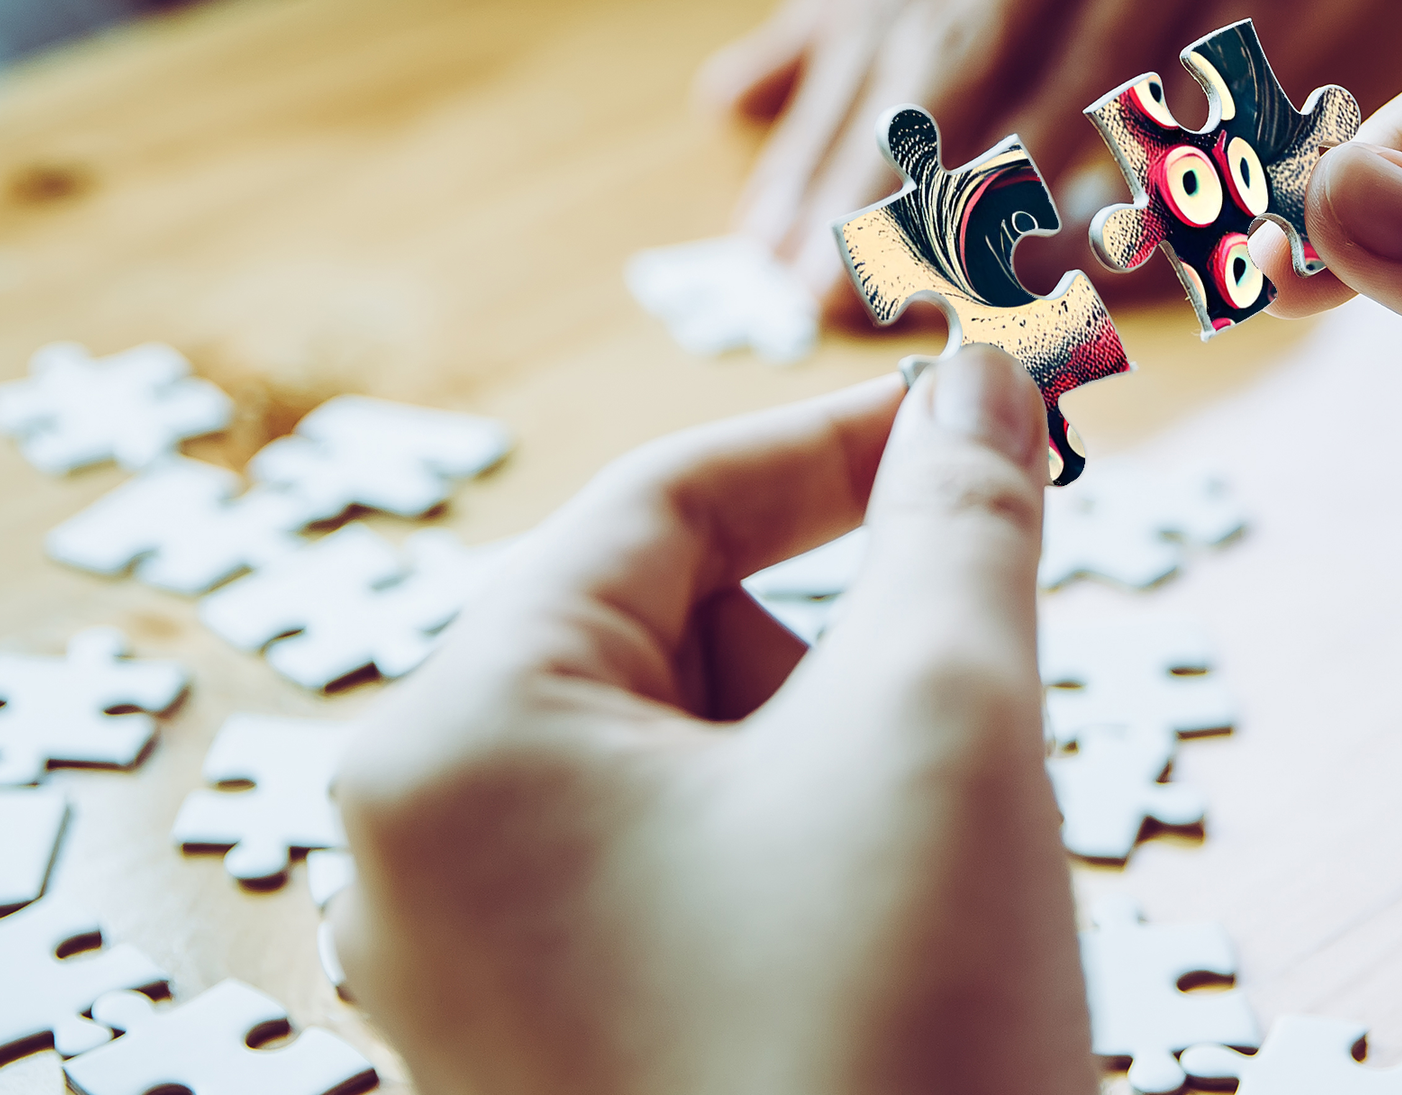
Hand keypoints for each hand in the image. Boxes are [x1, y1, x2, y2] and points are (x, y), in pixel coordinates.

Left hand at [328, 349, 1086, 1094]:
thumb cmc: (890, 1049)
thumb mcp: (942, 724)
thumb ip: (955, 516)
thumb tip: (981, 374)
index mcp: (454, 743)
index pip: (657, 506)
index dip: (835, 443)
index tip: (975, 412)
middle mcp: (419, 856)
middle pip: (663, 635)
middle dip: (836, 641)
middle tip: (970, 695)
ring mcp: (472, 976)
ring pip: (682, 762)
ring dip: (831, 761)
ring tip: (927, 884)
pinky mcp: (546, 1062)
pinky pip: (672, 877)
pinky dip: (797, 857)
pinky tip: (878, 951)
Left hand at [701, 0, 1399, 308]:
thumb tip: (729, 98)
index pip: (878, 12)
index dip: (819, 136)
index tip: (769, 243)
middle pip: (959, 46)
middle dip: (882, 179)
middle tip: (829, 288)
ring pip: (1075, 83)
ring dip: (1002, 201)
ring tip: (936, 292)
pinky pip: (1202, 102)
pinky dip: (1145, 184)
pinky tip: (1093, 258)